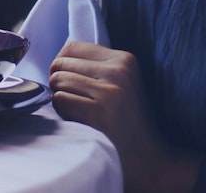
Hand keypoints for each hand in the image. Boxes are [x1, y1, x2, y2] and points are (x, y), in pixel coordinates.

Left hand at [50, 41, 200, 192]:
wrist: (147, 158)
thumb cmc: (127, 121)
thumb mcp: (121, 83)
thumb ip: (95, 66)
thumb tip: (57, 60)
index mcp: (124, 59)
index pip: (72, 47)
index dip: (62, 64)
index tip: (68, 80)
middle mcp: (118, 71)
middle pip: (61, 63)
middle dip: (58, 81)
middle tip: (70, 98)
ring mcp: (109, 92)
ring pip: (57, 81)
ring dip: (58, 97)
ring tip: (75, 109)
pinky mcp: (98, 113)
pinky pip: (60, 100)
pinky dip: (61, 111)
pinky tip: (77, 120)